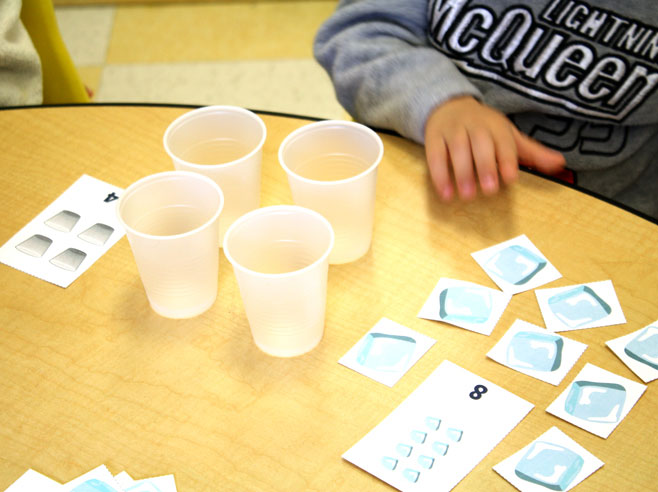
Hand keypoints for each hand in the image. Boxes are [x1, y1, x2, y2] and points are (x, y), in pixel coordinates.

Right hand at [424, 96, 565, 200]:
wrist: (448, 105)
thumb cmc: (484, 128)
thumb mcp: (509, 136)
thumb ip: (532, 152)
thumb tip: (561, 164)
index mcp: (496, 126)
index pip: (503, 141)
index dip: (507, 159)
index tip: (510, 179)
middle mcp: (475, 125)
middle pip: (480, 143)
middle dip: (485, 166)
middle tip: (489, 190)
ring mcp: (453, 130)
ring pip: (457, 149)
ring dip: (461, 173)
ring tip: (466, 195)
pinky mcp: (434, 138)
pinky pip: (435, 156)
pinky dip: (439, 175)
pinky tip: (445, 193)